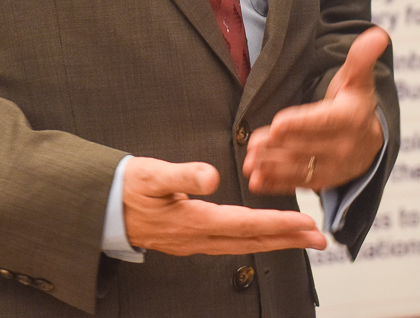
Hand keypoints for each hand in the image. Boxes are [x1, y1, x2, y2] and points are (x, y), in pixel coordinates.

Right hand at [122, 157, 326, 254]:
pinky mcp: (190, 241)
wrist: (100, 208)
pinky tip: (264, 236)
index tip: (305, 223)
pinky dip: (255, 240)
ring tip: (302, 238)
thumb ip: (183, 175)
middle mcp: (197, 239)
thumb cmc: (126, 188)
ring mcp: (194, 244)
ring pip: (244, 246)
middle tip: (319, 238)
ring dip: (275, 242)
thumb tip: (212, 177)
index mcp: (192, 222)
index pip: (245, 224)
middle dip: (288, 240)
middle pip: (252, 241)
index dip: (277, 223)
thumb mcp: (151, 174)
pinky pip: (231, 244)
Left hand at [243, 26, 388, 194]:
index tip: (278, 124)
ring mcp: (333, 169)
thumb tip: (378, 35)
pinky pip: (298, 185)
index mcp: (351, 119)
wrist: (371, 141)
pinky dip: (276, 186)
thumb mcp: (359, 80)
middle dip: (279, 147)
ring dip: (274, 167)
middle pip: (307, 146)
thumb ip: (362, 59)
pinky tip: (256, 182)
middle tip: (254, 143)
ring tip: (251, 163)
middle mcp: (344, 147)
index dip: (300, 124)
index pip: (324, 122)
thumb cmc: (355, 103)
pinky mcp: (322, 183)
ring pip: (300, 168)